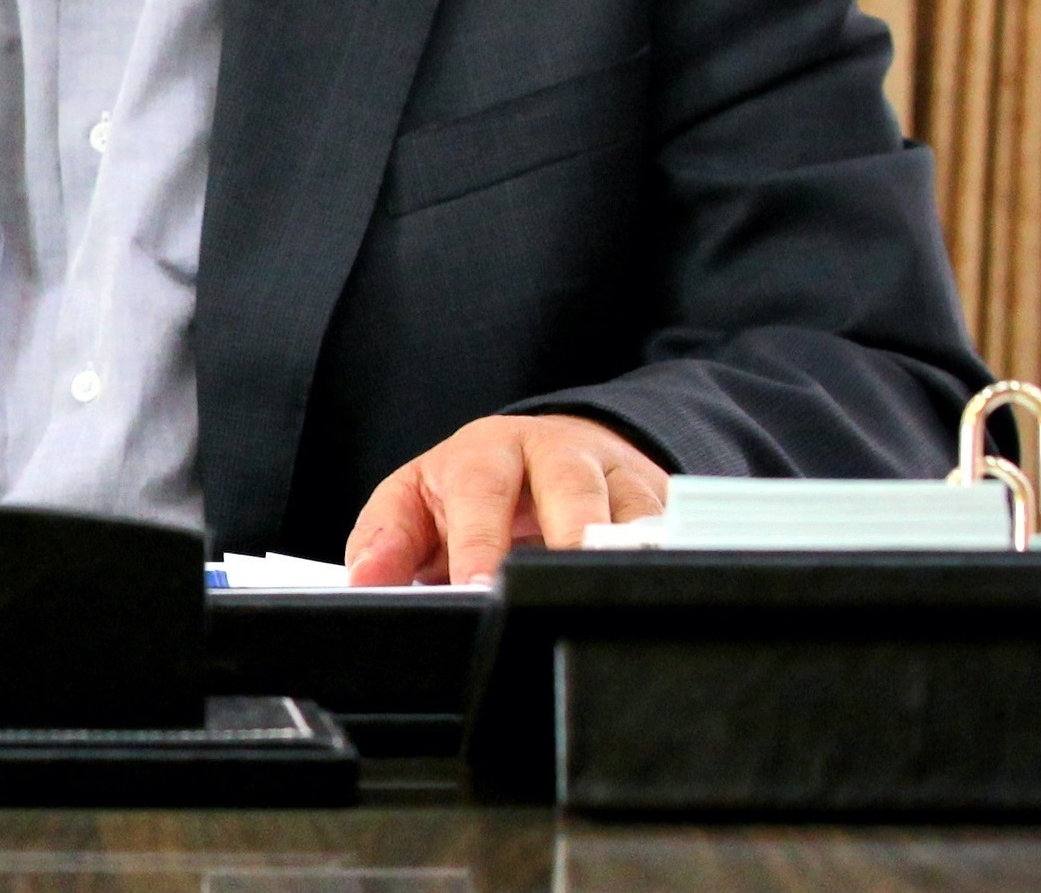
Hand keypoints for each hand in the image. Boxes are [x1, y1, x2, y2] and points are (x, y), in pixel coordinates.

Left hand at [344, 413, 668, 585]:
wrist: (545, 450)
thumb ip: (386, 538)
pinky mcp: (659, 499)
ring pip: (633, 507)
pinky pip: (674, 529)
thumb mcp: (417, 501)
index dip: (480, 539)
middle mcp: (556, 452)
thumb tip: (365, 580)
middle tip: (560, 582)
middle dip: (570, 533)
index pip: (481, 488)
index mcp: (485, 449)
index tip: (478, 588)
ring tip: (617, 591)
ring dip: (628, 550)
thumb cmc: (471, 487)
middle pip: (570, 485)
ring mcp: (614, 474)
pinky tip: (667, 589)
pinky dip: (673, 558)